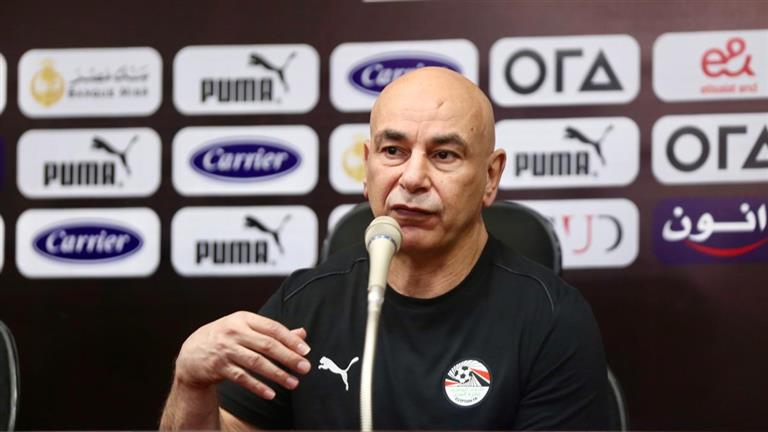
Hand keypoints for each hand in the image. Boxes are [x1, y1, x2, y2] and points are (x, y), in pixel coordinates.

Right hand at [173, 311, 310, 399]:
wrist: (193, 351)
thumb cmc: (227, 337)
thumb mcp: (247, 328)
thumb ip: (273, 331)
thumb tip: (302, 333)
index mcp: (244, 318)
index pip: (273, 328)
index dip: (291, 340)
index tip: (306, 350)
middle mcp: (234, 332)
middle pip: (267, 345)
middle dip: (288, 357)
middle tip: (305, 368)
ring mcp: (226, 349)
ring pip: (256, 363)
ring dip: (277, 374)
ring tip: (293, 382)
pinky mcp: (219, 367)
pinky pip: (242, 378)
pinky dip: (257, 386)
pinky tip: (271, 393)